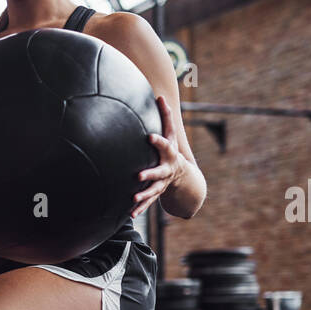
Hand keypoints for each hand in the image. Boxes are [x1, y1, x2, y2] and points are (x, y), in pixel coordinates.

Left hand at [131, 95, 186, 219]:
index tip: (148, 136)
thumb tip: (159, 95)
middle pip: (159, 172)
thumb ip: (165, 117)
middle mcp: (166, 169)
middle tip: (138, 176)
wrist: (180, 173)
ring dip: (144, 195)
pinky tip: (130, 214)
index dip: (157, 141)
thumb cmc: (169, 149)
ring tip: (133, 198)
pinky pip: (148, 202)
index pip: (163, 145)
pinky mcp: (156, 193)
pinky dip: (140, 208)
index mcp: (168, 154)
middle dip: (150, 173)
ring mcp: (162, 183)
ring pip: (153, 190)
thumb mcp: (170, 134)